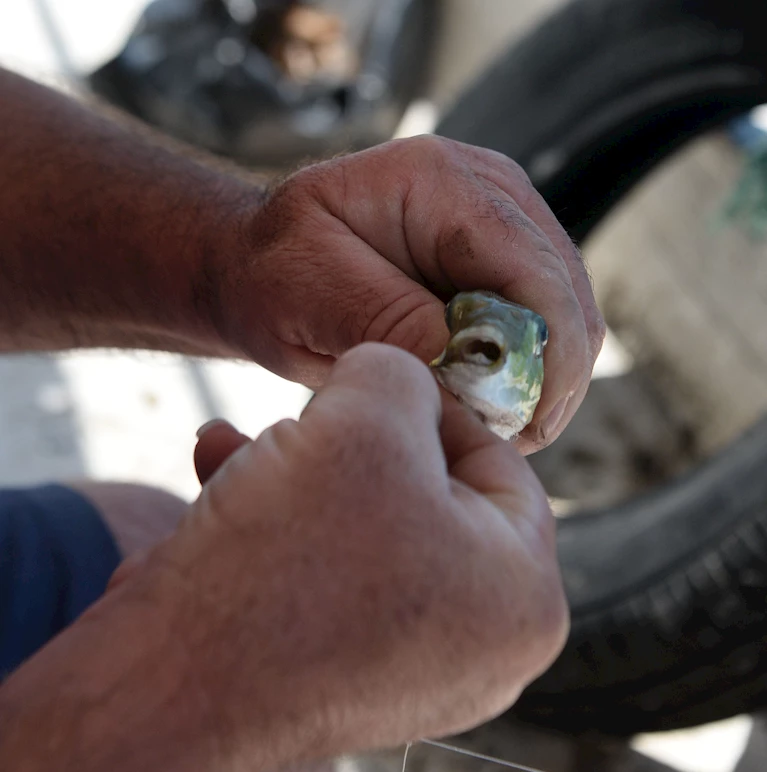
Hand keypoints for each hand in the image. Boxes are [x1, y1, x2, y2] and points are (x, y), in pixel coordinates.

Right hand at [136, 343, 567, 771]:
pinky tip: (220, 469)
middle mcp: (476, 647)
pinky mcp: (333, 676)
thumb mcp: (367, 417)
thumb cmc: (294, 548)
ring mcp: (404, 669)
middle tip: (307, 413)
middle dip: (351, 440)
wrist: (170, 686)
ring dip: (299, 471)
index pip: (498, 463)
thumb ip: (401, 372)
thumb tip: (396, 379)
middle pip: (423, 495)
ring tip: (246, 445)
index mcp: (523, 597)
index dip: (432, 402)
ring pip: (361, 526)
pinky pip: (322, 574)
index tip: (376, 374)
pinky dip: (276, 521)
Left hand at [214, 135, 604, 451]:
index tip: (532, 424)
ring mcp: (500, 221)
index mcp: (439, 182)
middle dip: (551, 374)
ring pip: (565, 311)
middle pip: (564, 292)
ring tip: (498, 428)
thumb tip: (470, 365)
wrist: (259, 264)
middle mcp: (487, 189)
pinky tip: (490, 404)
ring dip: (542, 377)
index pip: (531, 267)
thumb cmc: (272, 274)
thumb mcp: (308, 293)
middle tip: (514, 441)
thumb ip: (387, 320)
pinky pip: (540, 321)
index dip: (550, 351)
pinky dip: (525, 368)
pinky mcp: (498, 259)